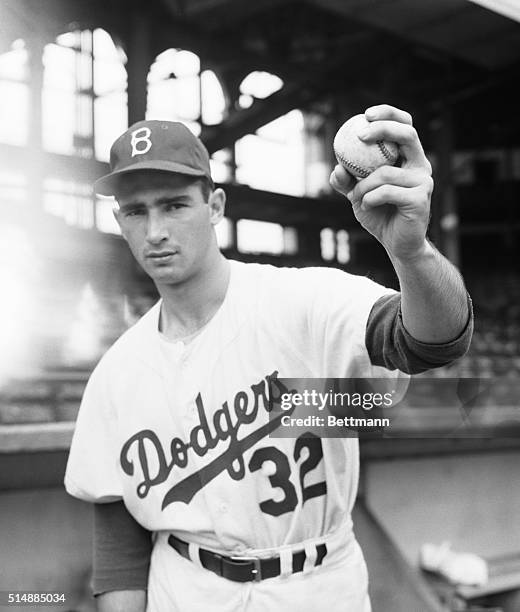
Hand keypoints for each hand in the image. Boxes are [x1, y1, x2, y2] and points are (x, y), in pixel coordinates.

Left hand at [330, 104, 432, 261]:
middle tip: (361, 134)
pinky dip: (370, 198)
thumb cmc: (380, 215)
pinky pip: (387, 191)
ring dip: (363, 185)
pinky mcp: (421, 199)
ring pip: (386, 172)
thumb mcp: (358, 195)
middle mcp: (421, 166)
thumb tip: (336, 168)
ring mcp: (424, 182)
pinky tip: (366, 206)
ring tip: (357, 198)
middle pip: (408, 134)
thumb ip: (347, 181)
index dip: (389, 114)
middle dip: (384, 128)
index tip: (365, 115)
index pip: (405, 125)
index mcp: (409, 159)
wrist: (397, 244)